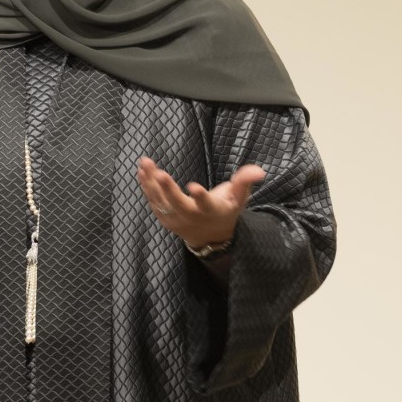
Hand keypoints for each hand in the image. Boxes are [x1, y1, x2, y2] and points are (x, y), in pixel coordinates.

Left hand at [136, 156, 265, 249]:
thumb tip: (259, 170)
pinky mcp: (165, 218)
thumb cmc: (225, 210)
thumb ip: (245, 181)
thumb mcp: (239, 198)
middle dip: (168, 189)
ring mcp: (176, 219)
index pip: (206, 204)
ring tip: (145, 164)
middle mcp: (192, 217)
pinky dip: (146, 188)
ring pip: (161, 202)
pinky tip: (142, 171)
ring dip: (151, 183)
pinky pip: (153, 202)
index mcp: (211, 210)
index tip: (193, 186)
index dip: (200, 196)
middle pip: (178, 204)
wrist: (210, 236)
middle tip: (159, 173)